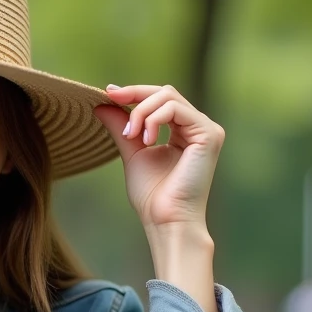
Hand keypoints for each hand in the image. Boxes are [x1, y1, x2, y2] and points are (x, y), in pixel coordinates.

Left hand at [92, 84, 224, 231]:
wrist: (165, 219)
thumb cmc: (152, 195)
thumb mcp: (132, 152)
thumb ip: (121, 127)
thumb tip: (103, 103)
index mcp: (183, 130)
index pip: (160, 98)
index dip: (134, 92)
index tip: (109, 92)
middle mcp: (198, 127)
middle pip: (165, 92)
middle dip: (135, 97)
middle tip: (114, 106)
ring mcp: (206, 129)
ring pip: (168, 97)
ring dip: (141, 112)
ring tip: (131, 135)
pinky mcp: (209, 134)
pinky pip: (176, 109)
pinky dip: (154, 119)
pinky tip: (146, 140)